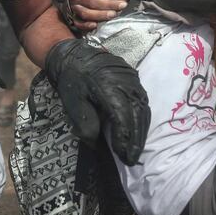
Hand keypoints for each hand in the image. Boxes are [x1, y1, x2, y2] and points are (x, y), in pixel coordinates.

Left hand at [45, 39, 149, 165]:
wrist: (74, 55)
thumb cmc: (72, 80)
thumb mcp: (72, 103)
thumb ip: (86, 124)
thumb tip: (97, 145)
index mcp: (109, 87)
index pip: (122, 117)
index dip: (124, 138)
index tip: (122, 156)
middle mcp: (125, 83)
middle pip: (137, 115)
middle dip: (135, 140)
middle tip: (132, 159)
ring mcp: (133, 80)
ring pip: (143, 109)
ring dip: (141, 132)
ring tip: (135, 150)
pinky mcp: (135, 79)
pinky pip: (143, 102)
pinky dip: (142, 120)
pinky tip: (138, 132)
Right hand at [67, 0, 127, 30]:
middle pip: (94, 2)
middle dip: (110, 4)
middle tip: (124, 4)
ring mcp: (72, 6)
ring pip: (87, 13)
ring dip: (101, 15)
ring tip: (115, 14)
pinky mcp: (71, 14)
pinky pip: (77, 22)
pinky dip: (85, 25)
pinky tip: (95, 25)